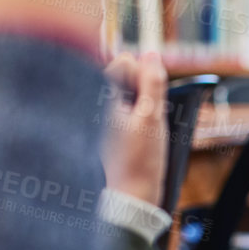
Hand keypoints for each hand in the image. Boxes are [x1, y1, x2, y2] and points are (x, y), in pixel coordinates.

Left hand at [101, 52, 169, 206]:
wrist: (132, 196)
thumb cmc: (142, 158)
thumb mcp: (153, 117)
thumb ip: (153, 81)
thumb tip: (152, 53)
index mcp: (100, 97)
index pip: (124, 61)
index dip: (144, 75)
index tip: (148, 100)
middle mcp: (95, 105)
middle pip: (126, 76)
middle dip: (143, 89)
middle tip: (147, 117)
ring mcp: (100, 119)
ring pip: (128, 94)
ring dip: (142, 104)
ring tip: (145, 130)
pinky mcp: (106, 131)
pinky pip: (125, 111)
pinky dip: (136, 118)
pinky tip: (141, 138)